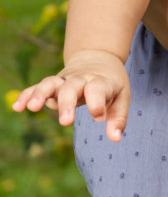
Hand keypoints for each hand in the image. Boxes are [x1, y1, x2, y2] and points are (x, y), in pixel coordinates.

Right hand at [12, 50, 129, 142]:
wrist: (98, 57)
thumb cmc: (111, 83)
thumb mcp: (121, 97)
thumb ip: (118, 119)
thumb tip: (115, 139)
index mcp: (100, 81)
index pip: (97, 88)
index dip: (97, 102)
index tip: (98, 117)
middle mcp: (81, 79)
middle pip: (71, 87)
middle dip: (67, 103)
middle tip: (66, 122)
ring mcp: (65, 80)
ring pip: (51, 83)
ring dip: (41, 94)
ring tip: (33, 108)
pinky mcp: (53, 83)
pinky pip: (37, 87)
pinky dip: (27, 94)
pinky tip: (17, 106)